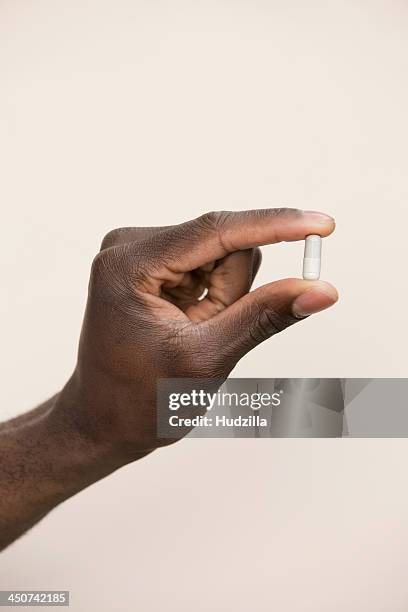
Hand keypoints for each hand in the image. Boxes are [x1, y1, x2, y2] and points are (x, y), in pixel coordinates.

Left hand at [59, 209, 336, 458]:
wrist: (103, 419)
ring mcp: (139, 252)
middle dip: (234, 290)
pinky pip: (209, 263)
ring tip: (195, 330)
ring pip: (222, 254)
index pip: (216, 230)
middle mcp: (130, 246)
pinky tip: (187, 322)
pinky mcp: (152, 262)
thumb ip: (264, 317)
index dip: (276, 226)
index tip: (323, 225)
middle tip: (209, 330)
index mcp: (130, 265)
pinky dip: (214, 296)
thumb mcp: (207, 359)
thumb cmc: (140, 401)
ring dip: (225, 296)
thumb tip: (321, 289)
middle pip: (223, 243)